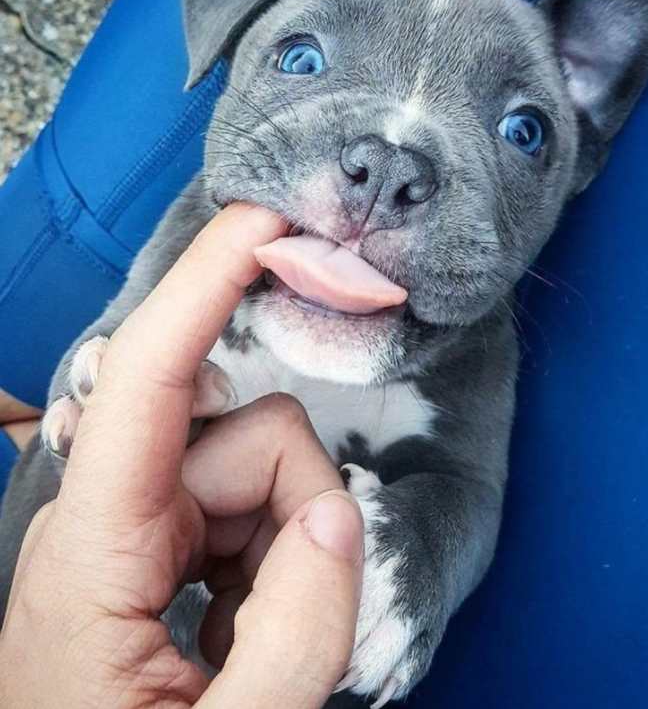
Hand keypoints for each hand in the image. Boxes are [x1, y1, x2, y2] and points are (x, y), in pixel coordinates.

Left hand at [0, 204, 363, 708]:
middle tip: (293, 627)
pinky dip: (287, 563)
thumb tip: (339, 518)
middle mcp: (117, 517)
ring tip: (264, 642)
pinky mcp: (181, 546)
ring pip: (275, 471)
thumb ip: (296, 636)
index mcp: (93, 551)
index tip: (266, 221)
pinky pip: (269, 509)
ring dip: (299, 550)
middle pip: (253, 436)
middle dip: (302, 510)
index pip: (146, 375)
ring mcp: (153, 529)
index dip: (206, 284)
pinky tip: (251, 630)